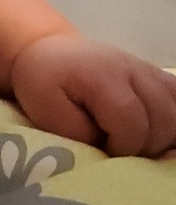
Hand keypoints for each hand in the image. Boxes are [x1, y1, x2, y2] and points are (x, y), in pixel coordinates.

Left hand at [10, 34, 175, 157]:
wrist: (49, 52)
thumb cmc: (42, 84)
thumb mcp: (45, 111)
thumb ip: (78, 134)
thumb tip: (108, 151)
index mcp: (104, 76)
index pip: (132, 123)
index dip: (123, 147)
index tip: (104, 151)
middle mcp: (134, 70)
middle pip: (163, 121)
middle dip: (143, 146)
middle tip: (116, 149)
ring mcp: (149, 72)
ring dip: (161, 138)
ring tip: (134, 143)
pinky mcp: (157, 77)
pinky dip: (173, 124)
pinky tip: (158, 135)